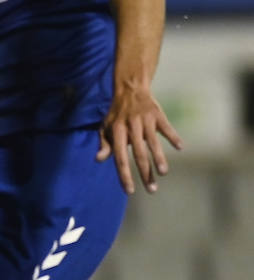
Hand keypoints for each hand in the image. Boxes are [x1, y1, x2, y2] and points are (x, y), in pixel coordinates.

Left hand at [97, 80, 182, 194]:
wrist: (130, 89)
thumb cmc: (117, 113)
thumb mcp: (106, 126)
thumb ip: (104, 143)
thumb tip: (99, 159)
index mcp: (117, 131)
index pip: (120, 157)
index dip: (124, 174)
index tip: (130, 191)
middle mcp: (131, 126)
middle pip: (139, 154)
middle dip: (145, 173)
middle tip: (152, 190)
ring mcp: (145, 120)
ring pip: (153, 142)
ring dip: (159, 158)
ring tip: (163, 173)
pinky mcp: (157, 115)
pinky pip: (166, 127)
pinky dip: (173, 137)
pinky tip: (180, 148)